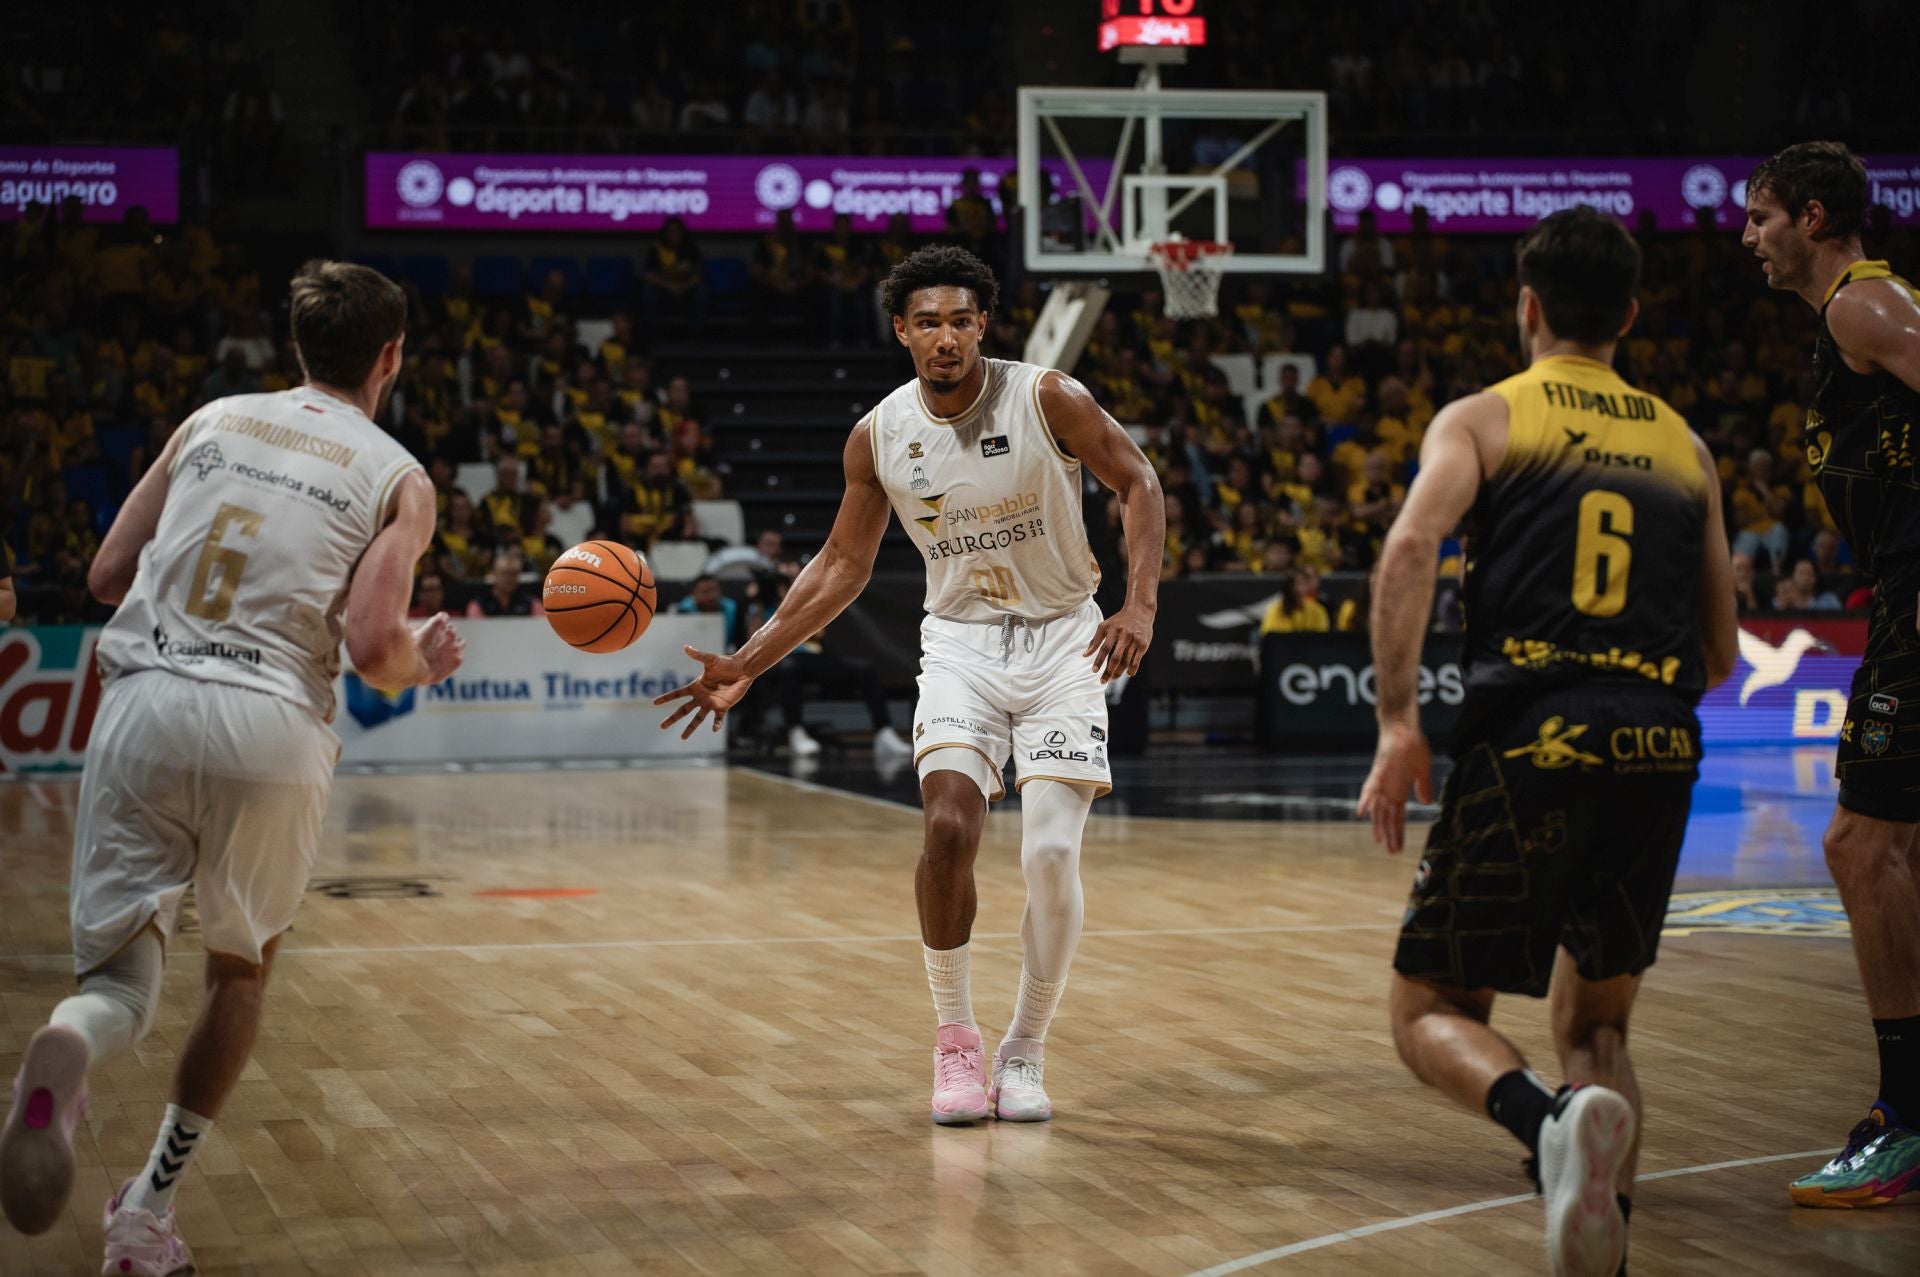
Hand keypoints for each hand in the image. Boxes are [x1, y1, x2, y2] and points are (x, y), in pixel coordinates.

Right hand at [412, 612, 465, 683]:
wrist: (414, 670)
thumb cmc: (408, 651)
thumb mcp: (408, 634)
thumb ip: (415, 629)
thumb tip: (414, 628)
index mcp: (438, 622)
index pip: (443, 617)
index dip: (438, 624)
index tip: (433, 629)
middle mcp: (450, 632)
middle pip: (451, 630)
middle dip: (444, 636)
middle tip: (435, 644)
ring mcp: (456, 646)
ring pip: (460, 642)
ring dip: (453, 645)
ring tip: (443, 653)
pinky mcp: (458, 659)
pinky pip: (460, 656)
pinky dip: (454, 658)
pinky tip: (444, 663)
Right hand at [654, 645, 752, 738]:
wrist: (742, 669)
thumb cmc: (726, 663)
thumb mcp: (710, 660)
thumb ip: (698, 655)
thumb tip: (686, 647)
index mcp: (696, 686)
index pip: (677, 694)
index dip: (666, 698)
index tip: (654, 702)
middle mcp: (701, 697)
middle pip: (683, 710)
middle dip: (673, 718)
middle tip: (662, 726)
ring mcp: (711, 703)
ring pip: (698, 718)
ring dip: (690, 728)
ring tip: (682, 738)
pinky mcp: (722, 707)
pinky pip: (718, 718)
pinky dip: (716, 724)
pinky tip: (714, 729)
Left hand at [1085, 602, 1153, 682]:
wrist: (1140, 611)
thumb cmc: (1119, 621)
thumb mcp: (1105, 626)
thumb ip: (1095, 641)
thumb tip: (1085, 655)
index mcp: (1113, 631)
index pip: (1105, 648)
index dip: (1099, 660)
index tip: (1094, 671)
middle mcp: (1124, 636)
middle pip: (1116, 658)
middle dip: (1108, 671)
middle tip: (1103, 681)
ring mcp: (1135, 641)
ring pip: (1126, 661)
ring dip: (1118, 673)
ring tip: (1112, 679)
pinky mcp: (1143, 644)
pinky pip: (1137, 661)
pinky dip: (1132, 669)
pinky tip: (1127, 674)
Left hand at [1356, 721, 1432, 853]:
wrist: (1403, 728)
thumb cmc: (1413, 747)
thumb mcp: (1422, 771)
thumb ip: (1422, 787)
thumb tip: (1425, 804)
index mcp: (1399, 791)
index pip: (1398, 817)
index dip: (1398, 833)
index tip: (1399, 848)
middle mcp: (1388, 790)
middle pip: (1388, 817)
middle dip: (1390, 835)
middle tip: (1392, 852)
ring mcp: (1382, 782)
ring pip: (1379, 807)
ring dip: (1379, 823)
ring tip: (1379, 841)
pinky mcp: (1379, 772)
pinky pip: (1370, 787)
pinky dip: (1366, 800)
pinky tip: (1361, 813)